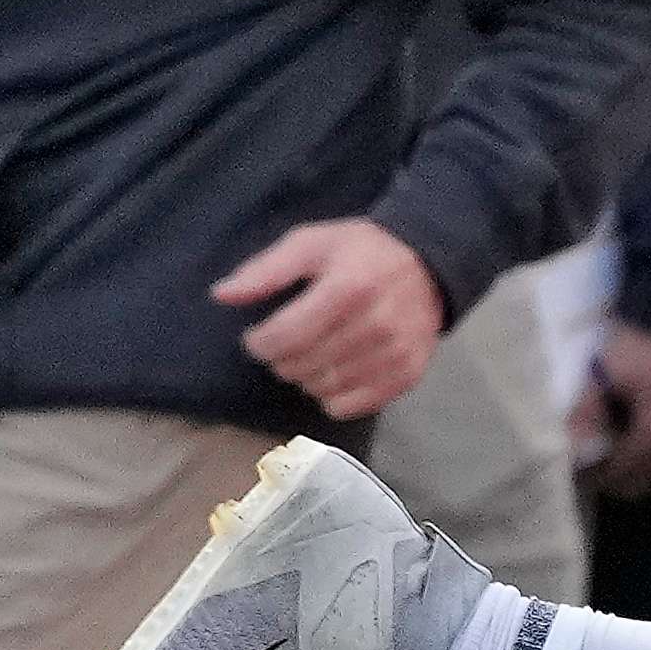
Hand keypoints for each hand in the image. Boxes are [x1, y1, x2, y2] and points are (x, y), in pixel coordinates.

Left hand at [217, 219, 443, 422]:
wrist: (429, 265)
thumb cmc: (360, 252)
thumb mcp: (310, 243)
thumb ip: (265, 270)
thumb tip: (221, 295)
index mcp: (348, 289)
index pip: (284, 337)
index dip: (258, 343)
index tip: (259, 335)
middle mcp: (376, 325)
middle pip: (300, 366)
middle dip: (281, 358)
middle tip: (289, 342)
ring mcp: (395, 353)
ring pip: (322, 388)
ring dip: (306, 376)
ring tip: (313, 354)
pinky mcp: (408, 375)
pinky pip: (350, 406)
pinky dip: (332, 396)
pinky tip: (335, 372)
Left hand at [571, 319, 650, 497]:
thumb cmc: (640, 345)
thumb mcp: (602, 378)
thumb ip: (585, 418)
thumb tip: (574, 450)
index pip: (623, 472)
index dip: (598, 474)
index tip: (580, 471)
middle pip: (647, 477)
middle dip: (621, 470)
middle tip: (600, 454)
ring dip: (644, 460)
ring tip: (625, 434)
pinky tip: (648, 426)